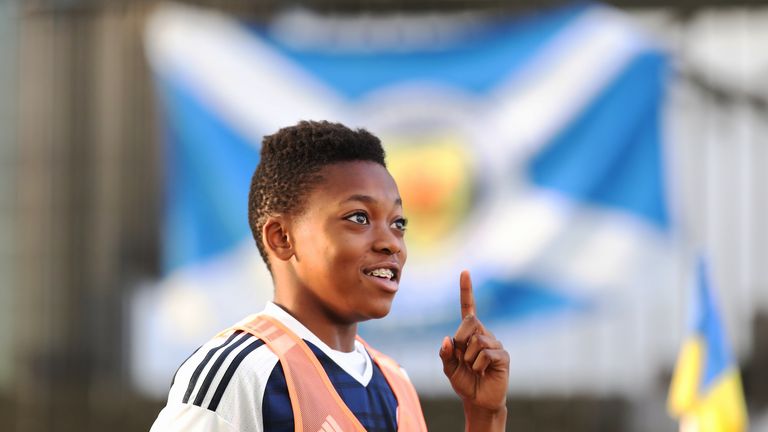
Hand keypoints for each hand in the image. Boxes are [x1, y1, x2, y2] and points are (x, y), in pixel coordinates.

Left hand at [439, 270, 508, 428]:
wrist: (479, 401)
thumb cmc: (464, 382)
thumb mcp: (449, 368)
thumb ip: (445, 354)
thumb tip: (447, 339)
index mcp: (469, 333)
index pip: (468, 308)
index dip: (466, 290)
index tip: (464, 272)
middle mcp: (483, 334)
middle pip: (469, 322)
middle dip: (460, 340)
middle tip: (463, 358)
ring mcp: (494, 343)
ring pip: (476, 340)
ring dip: (468, 358)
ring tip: (473, 368)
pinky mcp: (503, 355)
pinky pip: (486, 354)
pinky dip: (478, 365)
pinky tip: (482, 372)